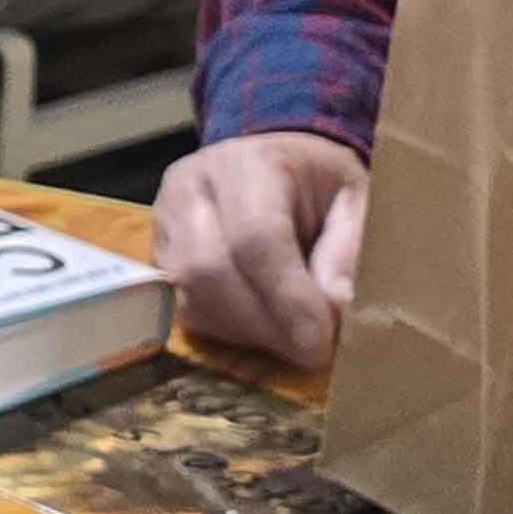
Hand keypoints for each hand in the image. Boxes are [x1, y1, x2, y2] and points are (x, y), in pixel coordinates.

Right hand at [152, 132, 369, 369]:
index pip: (253, 236)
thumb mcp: (354, 201)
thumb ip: (346, 252)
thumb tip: (334, 310)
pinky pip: (181, 307)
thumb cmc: (319, 184)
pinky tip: (261, 328)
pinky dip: (225, 330)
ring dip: (245, 332)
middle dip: (264, 324)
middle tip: (311, 351)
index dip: (286, 297)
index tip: (321, 342)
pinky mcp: (157, 254)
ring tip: (290, 339)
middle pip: (209, 269)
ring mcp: (165, 221)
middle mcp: (191, 187)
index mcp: (247, 164)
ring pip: (190, 294)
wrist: (273, 162)